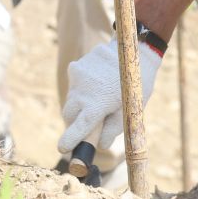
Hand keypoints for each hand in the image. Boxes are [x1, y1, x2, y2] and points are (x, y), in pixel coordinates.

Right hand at [58, 39, 160, 153]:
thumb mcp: (129, 109)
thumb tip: (99, 145)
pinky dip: (82, 88)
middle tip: (89, 121)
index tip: (63, 148)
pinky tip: (98, 82)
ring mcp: (77, 77)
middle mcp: (83, 91)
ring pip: (71, 99)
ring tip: (99, 96)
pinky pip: (74, 85)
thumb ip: (112, 129)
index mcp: (97, 104)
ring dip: (79, 103)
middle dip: (75, 121)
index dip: (69, 140)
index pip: (78, 128)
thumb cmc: (135, 83)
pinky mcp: (75, 67)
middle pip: (68, 115)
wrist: (134, 50)